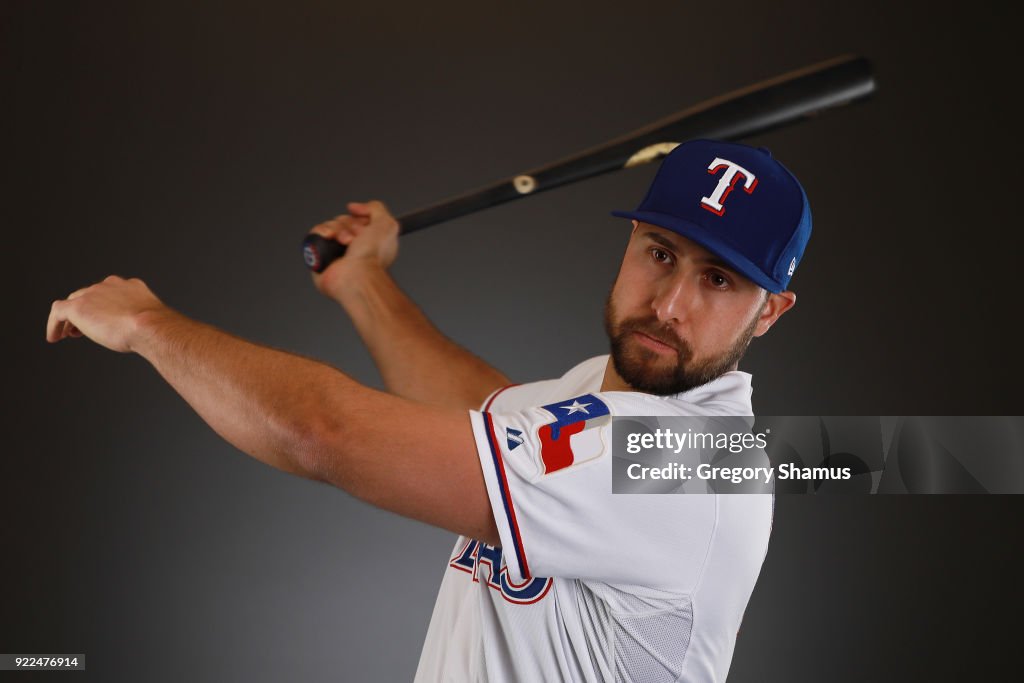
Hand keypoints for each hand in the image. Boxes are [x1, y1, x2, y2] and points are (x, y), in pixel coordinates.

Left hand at [46, 276, 169, 352]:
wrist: (150, 326)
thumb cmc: (155, 328)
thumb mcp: (150, 320)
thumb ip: (140, 319)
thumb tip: (141, 333)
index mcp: (129, 287)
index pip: (108, 293)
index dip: (101, 306)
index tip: (100, 319)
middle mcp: (110, 285)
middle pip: (88, 295)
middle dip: (84, 311)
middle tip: (80, 330)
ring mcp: (93, 294)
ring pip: (73, 302)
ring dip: (69, 318)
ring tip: (66, 333)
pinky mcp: (78, 306)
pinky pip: (58, 312)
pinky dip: (54, 324)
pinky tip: (54, 337)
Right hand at [308, 200, 399, 300]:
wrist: (356, 275)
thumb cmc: (372, 257)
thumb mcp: (387, 225)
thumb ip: (376, 208)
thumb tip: (356, 207)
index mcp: (370, 242)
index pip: (359, 220)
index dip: (361, 219)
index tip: (366, 226)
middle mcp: (353, 248)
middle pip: (342, 221)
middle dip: (348, 225)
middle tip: (354, 239)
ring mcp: (335, 253)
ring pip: (328, 226)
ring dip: (336, 230)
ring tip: (344, 243)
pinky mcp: (319, 257)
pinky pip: (314, 235)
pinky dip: (320, 233)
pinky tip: (329, 239)